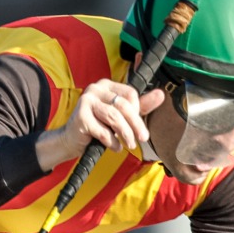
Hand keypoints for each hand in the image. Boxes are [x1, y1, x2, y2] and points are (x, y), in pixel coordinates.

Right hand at [36, 81, 167, 169]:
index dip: (138, 110)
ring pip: (114, 117)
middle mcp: (95, 89)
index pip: (130, 93)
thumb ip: (140, 106)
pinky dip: (112, 142)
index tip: (138, 125)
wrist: (72, 140)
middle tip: (143, 139)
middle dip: (136, 124)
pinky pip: (103, 131)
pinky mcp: (80, 117)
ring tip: (129, 145)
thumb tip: (161, 95)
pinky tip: (115, 147)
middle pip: (123, 105)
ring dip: (125, 134)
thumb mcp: (121, 115)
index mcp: (107, 85)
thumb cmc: (99, 126)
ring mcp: (86, 101)